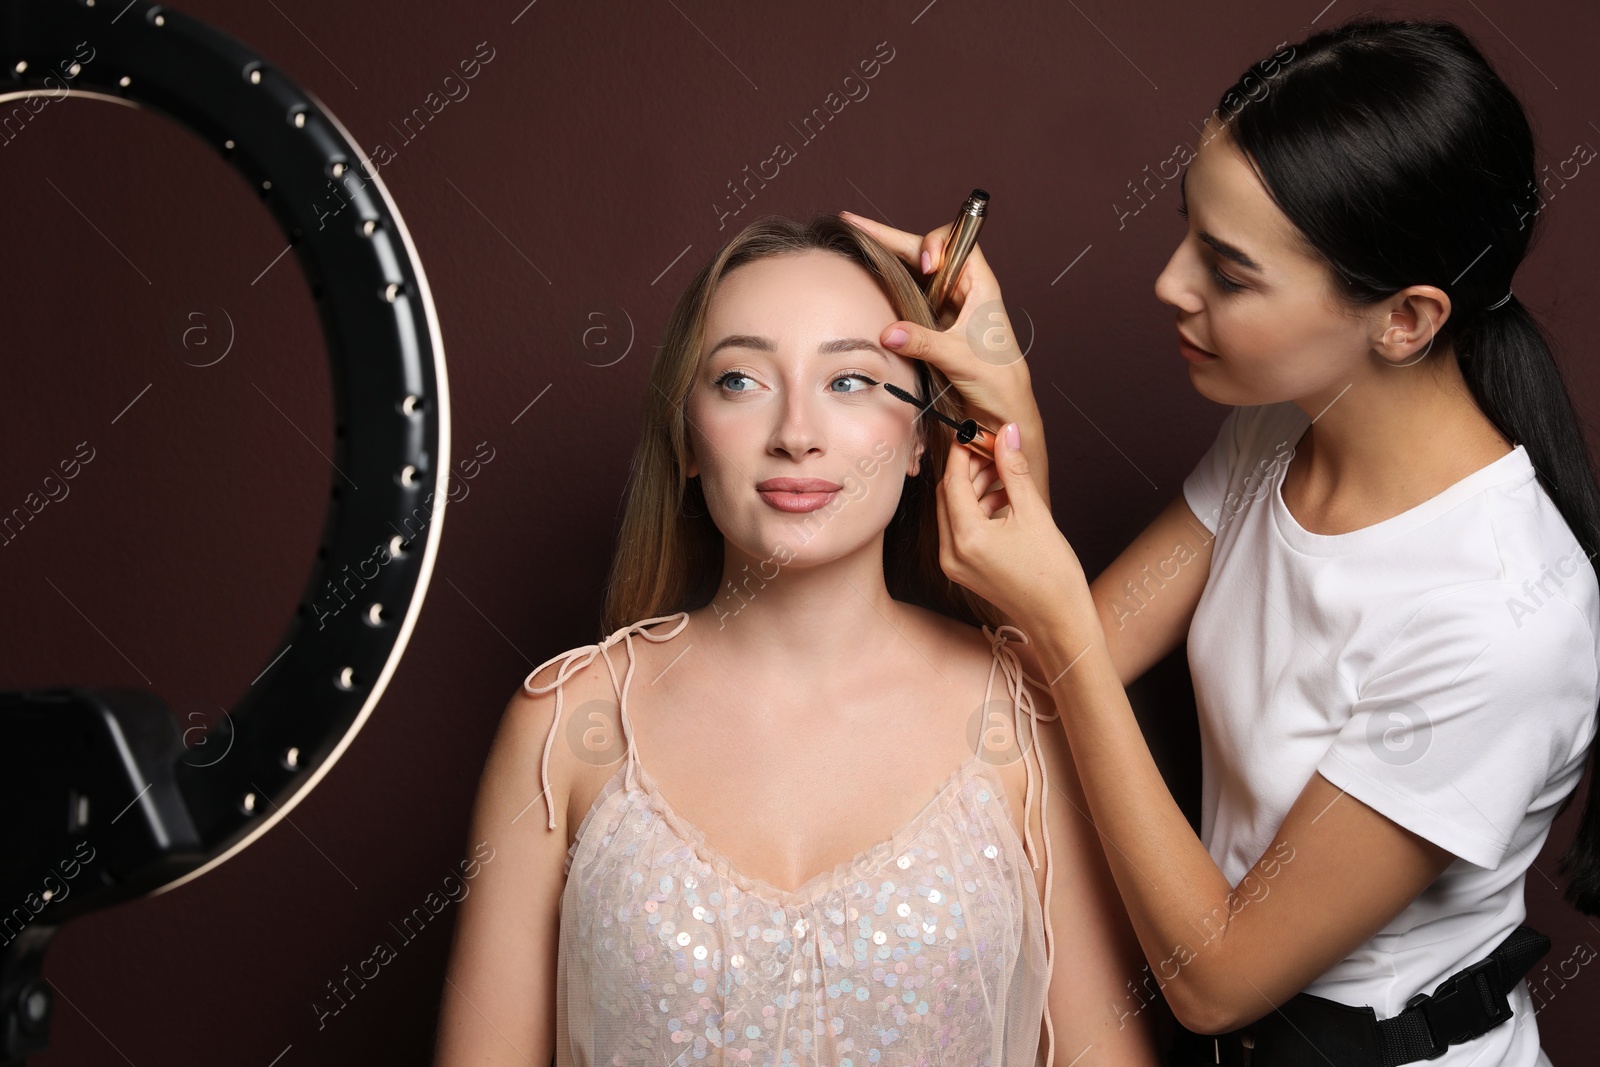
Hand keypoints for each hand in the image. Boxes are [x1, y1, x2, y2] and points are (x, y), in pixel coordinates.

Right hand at [838, 209, 1050, 510]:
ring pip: (914, 268)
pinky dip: (889, 282)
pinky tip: (868, 275)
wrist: (1002, 405)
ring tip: (858, 239)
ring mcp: (946, 304)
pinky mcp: (933, 321)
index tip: (927, 264)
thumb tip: (889, 331)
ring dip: (888, 255)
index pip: (957, 241)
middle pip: (926, 248)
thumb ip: (924, 341)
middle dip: (891, 236)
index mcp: (980, 284)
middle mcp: (962, 288)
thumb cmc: (996, 378)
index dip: (936, 243)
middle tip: (855, 223)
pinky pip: (909, 293)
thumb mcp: (958, 357)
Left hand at [936, 421, 1091, 640]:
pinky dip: (977, 511)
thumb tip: (1006, 433)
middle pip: (948, 495)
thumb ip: (1014, 470)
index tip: (977, 432)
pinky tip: (1003, 501)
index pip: (953, 481)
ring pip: (953, 511)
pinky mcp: (963, 570)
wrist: (1059, 621)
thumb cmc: (1052, 575)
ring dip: (974, 488)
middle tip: (995, 451)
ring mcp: (954, 564)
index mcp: (966, 538)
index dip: (963, 452)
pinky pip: (960, 529)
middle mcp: (951, 552)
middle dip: (969, 469)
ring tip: (1004, 475)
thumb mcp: (1034, 514)